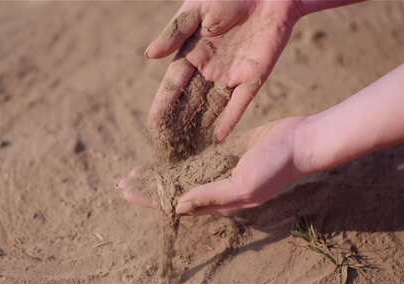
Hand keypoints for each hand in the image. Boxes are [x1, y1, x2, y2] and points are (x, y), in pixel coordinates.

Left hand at [119, 117, 309, 215]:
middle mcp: (217, 187)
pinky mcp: (226, 152)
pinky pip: (198, 158)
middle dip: (149, 187)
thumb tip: (178, 206)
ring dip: (161, 173)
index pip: (176, 202)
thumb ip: (211, 196)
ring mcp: (221, 170)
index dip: (150, 198)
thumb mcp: (243, 185)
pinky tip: (166, 154)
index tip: (125, 192)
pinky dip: (179, 158)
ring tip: (138, 171)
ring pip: (183, 174)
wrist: (300, 141)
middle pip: (175, 189)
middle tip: (122, 182)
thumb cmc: (275, 166)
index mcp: (219, 200)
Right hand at [147, 0, 303, 141]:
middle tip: (169, 148)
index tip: (154, 127)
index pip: (172, 86)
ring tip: (190, 150)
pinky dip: (229, 119)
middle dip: (180, 124)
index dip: (163, 106)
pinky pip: (239, 103)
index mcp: (191, 52)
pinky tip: (218, 138)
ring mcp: (231, 74)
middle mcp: (209, 68)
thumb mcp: (195, 11)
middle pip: (190, 102)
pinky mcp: (253, 76)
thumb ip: (174, 33)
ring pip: (212, 106)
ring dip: (201, 127)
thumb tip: (149, 55)